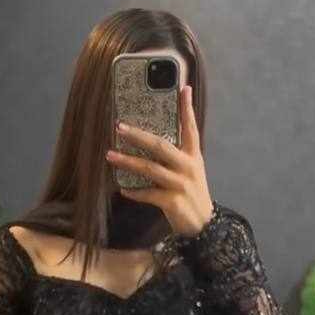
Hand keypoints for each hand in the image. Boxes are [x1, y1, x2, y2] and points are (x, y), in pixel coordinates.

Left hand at [105, 84, 214, 237]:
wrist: (204, 226)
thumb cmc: (191, 194)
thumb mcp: (191, 171)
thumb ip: (177, 155)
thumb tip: (153, 140)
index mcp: (193, 156)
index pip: (191, 128)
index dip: (187, 109)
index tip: (183, 88)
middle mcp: (188, 167)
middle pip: (161, 146)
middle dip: (139, 135)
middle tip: (119, 126)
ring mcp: (181, 184)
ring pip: (150, 169)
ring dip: (128, 162)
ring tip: (110, 155)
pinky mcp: (173, 202)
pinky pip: (148, 194)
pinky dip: (134, 192)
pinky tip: (122, 188)